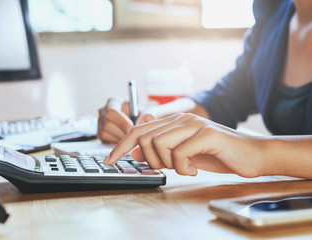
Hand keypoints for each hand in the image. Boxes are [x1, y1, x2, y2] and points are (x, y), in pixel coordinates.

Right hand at [97, 97, 155, 142]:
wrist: (140, 123)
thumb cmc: (144, 115)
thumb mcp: (149, 112)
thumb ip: (147, 115)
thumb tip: (139, 122)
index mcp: (113, 102)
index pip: (111, 111)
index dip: (121, 122)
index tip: (132, 128)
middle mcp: (103, 111)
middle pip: (106, 124)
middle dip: (121, 132)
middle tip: (133, 137)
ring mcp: (100, 122)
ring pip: (105, 133)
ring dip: (119, 138)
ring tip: (131, 138)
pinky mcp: (100, 133)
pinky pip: (105, 139)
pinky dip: (115, 142)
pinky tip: (125, 140)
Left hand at [104, 113, 267, 177]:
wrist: (253, 156)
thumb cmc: (218, 155)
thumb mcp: (183, 156)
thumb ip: (160, 152)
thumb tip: (134, 152)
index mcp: (174, 122)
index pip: (138, 130)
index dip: (120, 146)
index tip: (109, 161)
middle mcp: (181, 118)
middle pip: (144, 137)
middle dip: (148, 159)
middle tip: (166, 168)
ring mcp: (194, 124)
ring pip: (159, 143)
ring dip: (168, 163)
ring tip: (185, 168)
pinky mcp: (207, 133)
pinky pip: (180, 152)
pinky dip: (183, 167)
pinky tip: (194, 169)